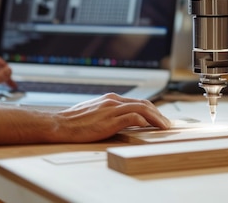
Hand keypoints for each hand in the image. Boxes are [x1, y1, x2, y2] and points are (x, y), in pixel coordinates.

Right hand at [50, 93, 170, 142]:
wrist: (60, 124)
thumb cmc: (74, 122)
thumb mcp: (94, 113)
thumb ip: (108, 113)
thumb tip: (120, 121)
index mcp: (110, 99)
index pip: (137, 102)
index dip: (151, 110)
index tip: (159, 118)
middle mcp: (113, 101)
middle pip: (143, 103)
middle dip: (158, 113)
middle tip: (167, 124)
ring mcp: (111, 110)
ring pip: (141, 109)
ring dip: (156, 118)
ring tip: (164, 127)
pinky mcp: (109, 120)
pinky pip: (132, 118)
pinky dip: (144, 121)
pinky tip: (151, 127)